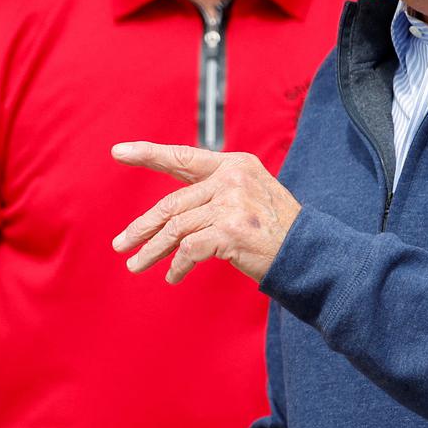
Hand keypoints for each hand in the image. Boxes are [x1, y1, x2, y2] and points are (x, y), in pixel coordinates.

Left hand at [111, 142, 300, 283]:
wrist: (309, 253)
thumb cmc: (276, 229)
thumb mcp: (249, 196)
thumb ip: (215, 193)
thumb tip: (169, 213)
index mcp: (235, 164)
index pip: (184, 157)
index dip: (148, 154)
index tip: (118, 152)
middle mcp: (231, 179)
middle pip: (172, 203)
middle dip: (142, 226)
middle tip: (120, 243)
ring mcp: (231, 204)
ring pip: (175, 228)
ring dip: (152, 250)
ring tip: (135, 265)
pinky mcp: (230, 231)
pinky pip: (189, 250)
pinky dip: (177, 265)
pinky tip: (173, 275)